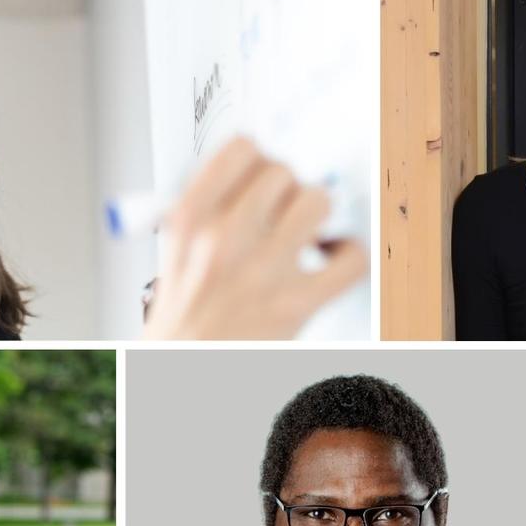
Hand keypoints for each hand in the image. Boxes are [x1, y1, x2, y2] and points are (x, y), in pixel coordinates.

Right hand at [141, 137, 367, 339]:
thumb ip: (210, 211)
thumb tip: (257, 177)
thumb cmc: (182, 321)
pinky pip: (352, 257)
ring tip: (309, 235)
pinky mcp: (296, 303)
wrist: (183, 376)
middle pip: (283, 172)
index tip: (264, 176)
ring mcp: (262, 270)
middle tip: (286, 212)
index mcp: (189, 220)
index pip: (243, 150)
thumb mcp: (173, 253)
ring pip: (318, 202)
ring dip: (319, 215)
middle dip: (291, 191)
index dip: (262, 160)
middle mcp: (223, 238)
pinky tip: (334, 260)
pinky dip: (351, 254)